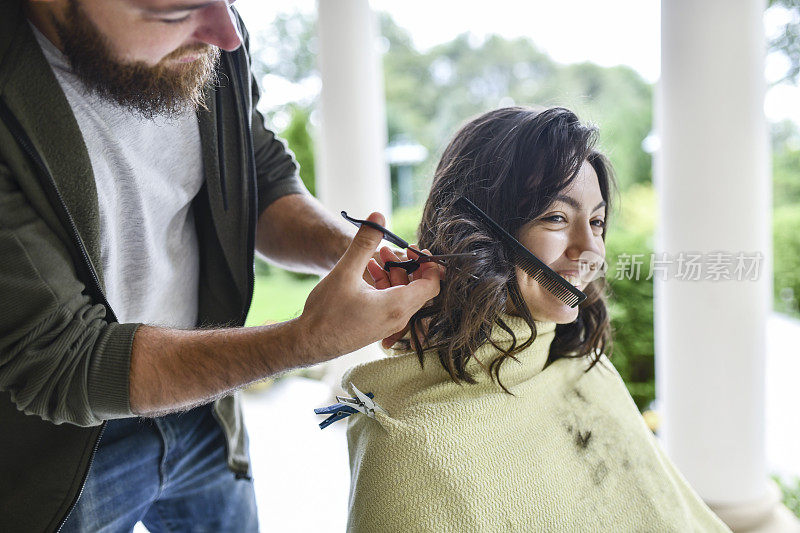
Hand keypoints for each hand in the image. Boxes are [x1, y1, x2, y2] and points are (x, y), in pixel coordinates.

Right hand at [297, 213, 441, 360]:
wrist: (309, 343)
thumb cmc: (326, 311)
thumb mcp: (345, 271)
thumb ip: (364, 243)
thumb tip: (378, 216)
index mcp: (397, 305)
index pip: (432, 284)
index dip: (428, 263)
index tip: (413, 249)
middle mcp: (398, 318)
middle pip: (419, 288)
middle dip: (406, 265)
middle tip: (386, 251)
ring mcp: (390, 326)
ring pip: (404, 295)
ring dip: (394, 275)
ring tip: (374, 260)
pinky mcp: (380, 328)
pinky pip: (393, 304)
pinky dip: (386, 287)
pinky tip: (368, 274)